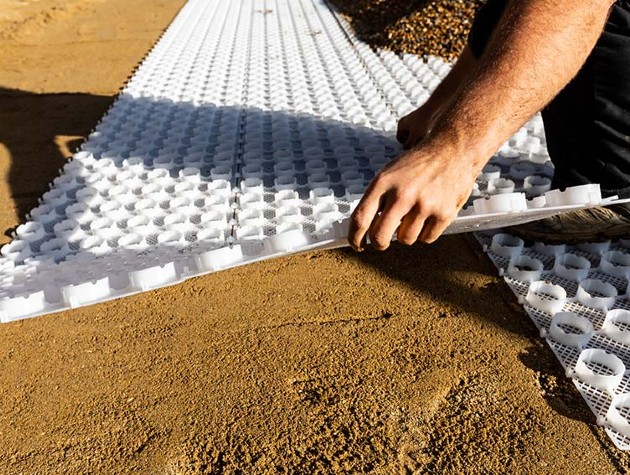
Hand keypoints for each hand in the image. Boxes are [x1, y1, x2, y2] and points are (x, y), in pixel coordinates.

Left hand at [348, 144, 475, 250]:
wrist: (454, 149)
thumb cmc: (419, 163)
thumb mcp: (390, 172)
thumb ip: (376, 197)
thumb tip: (363, 226)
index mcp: (384, 183)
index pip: (361, 218)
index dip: (354, 237)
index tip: (356, 245)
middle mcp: (402, 195)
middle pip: (380, 236)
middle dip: (379, 243)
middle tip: (382, 242)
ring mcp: (424, 205)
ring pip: (405, 239)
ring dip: (406, 233)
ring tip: (413, 216)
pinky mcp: (444, 213)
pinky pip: (426, 239)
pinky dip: (426, 233)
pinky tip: (429, 216)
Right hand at [396, 103, 441, 148]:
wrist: (433, 110)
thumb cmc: (422, 121)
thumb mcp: (415, 135)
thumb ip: (409, 144)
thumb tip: (405, 149)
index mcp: (401, 125)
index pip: (399, 139)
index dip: (405, 143)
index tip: (412, 145)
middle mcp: (405, 124)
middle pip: (406, 138)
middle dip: (413, 141)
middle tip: (419, 140)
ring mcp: (412, 123)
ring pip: (413, 136)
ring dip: (418, 138)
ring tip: (424, 135)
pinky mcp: (420, 124)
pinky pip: (419, 133)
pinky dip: (422, 135)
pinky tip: (426, 133)